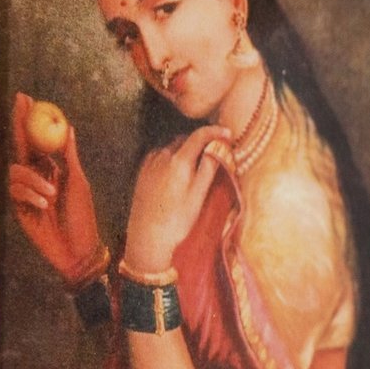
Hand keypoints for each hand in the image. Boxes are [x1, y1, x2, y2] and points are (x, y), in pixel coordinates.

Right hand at [6, 93, 102, 281]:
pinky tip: (45, 206)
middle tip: (21, 103)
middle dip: (20, 123)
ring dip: (35, 180)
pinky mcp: (17, 208)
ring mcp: (24, 192)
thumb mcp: (78, 182)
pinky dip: (31, 195)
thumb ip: (70, 156)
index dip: (28, 118)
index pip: (36, 140)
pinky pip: (16, 191)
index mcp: (50, 169)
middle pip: (20, 146)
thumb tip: (69, 128)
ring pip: (17, 170)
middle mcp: (34, 177)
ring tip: (52, 197)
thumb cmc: (83, 217)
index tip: (26, 98)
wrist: (78, 249)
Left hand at [123, 125, 234, 275]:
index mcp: (179, 160)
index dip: (215, 132)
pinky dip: (172, 157)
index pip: (199, 136)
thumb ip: (209, 167)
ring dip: (185, 149)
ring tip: (196, 164)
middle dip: (200, 141)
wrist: (147, 237)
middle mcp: (163, 156)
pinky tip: (177, 172)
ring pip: (172, 147)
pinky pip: (160, 155)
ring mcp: (150, 163)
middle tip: (214, 152)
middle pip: (185, 139)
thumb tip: (218, 147)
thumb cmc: (178, 219)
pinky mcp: (142, 171)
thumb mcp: (199, 194)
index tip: (227, 133)